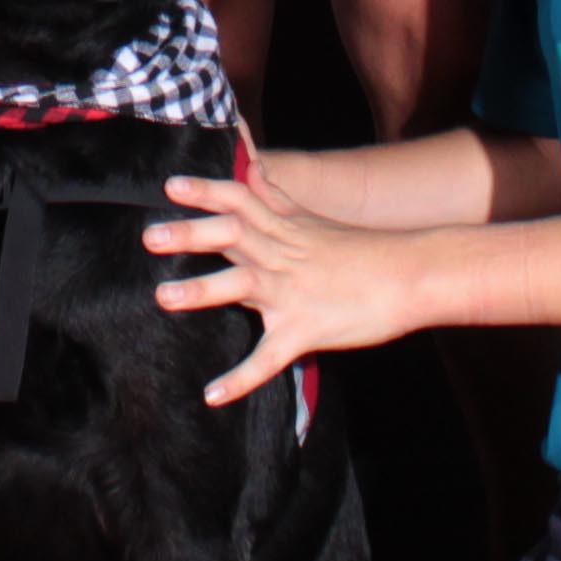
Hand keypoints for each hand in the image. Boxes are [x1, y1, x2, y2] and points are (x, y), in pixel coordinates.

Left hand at [145, 166, 434, 405]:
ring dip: (202, 292)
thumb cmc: (363, 250)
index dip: (206, 191)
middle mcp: (283, 257)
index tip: (170, 185)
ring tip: (162, 297)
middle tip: (149, 237)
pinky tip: (212, 394)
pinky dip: (241, 378)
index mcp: (284, 230)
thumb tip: (252, 165)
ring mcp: (292, 294)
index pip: (240, 202)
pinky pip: (268, 358)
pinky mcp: (305, 331)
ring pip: (243, 288)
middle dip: (191, 235)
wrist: (410, 277)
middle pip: (232, 238)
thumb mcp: (313, 219)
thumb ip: (276, 197)